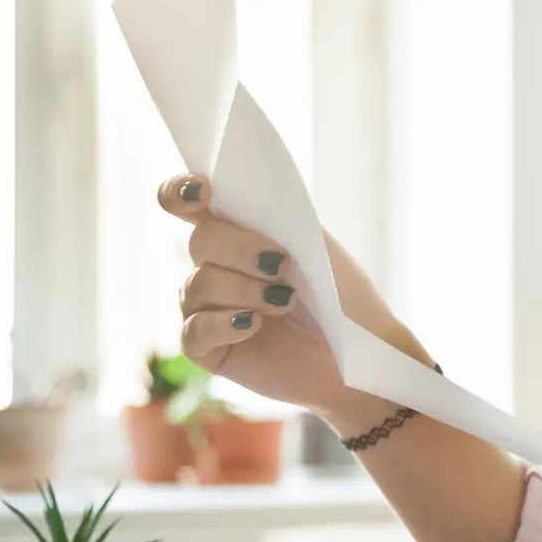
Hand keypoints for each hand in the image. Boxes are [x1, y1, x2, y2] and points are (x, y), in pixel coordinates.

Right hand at [157, 174, 428, 421]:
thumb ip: (277, 220)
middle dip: (242, 249)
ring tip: (286, 302)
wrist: (359, 350)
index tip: (204, 191)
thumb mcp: (317, 248)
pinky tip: (253, 324)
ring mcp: (205, 308)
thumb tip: (241, 200)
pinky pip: (194, 331)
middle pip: (200, 241)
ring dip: (246, 289)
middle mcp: (213, 267)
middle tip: (284, 265)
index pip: (185, 203)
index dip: (181, 191)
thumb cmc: (341, 297)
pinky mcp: (207, 349)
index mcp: (236, 233)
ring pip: (198, 285)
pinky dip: (225, 323)